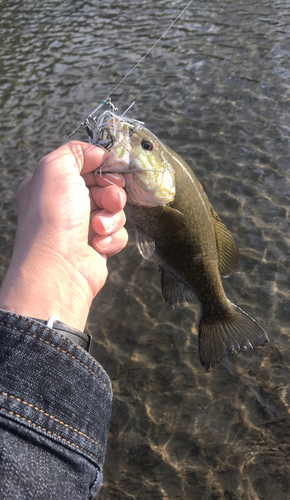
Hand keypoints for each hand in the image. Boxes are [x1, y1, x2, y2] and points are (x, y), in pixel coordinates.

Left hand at [0, 141, 127, 329]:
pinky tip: (98, 245)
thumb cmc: (53, 218)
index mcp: (52, 184)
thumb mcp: (56, 169)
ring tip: (97, 227)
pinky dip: (111, 237)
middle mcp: (65, 204)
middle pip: (104, 186)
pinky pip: (118, 233)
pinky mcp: (97, 245)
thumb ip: (76, 151)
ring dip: (111, 216)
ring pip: (115, 209)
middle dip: (110, 192)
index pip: (84, 165)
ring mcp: (82, 226)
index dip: (101, 165)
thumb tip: (98, 153)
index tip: (111, 167)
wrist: (59, 269)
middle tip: (108, 201)